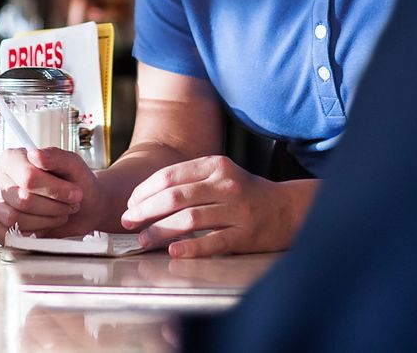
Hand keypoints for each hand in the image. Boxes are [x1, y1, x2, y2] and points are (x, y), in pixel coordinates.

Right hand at [0, 147, 100, 241]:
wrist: (82, 207)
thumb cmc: (73, 182)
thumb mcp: (71, 164)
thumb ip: (55, 156)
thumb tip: (35, 154)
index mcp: (12, 159)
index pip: (28, 177)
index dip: (54, 189)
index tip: (75, 194)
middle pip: (23, 199)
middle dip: (53, 206)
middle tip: (70, 206)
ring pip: (15, 218)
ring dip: (46, 220)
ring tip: (60, 214)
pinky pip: (10, 235)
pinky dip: (33, 234)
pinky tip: (45, 226)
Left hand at [120, 155, 316, 256]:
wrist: (288, 209)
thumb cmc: (244, 193)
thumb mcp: (219, 175)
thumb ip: (188, 180)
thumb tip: (145, 197)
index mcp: (214, 165)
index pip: (169, 175)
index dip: (144, 191)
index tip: (129, 204)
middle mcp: (225, 184)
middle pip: (174, 197)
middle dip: (145, 210)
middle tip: (128, 222)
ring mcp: (237, 209)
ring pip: (189, 219)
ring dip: (160, 230)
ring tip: (144, 240)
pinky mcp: (247, 234)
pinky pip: (213, 241)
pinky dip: (191, 247)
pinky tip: (173, 252)